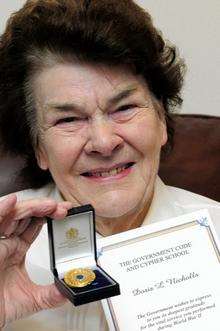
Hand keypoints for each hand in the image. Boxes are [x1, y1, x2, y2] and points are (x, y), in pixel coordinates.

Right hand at [0, 194, 71, 327]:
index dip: (50, 216)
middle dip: (46, 209)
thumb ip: (51, 294)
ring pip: (13, 214)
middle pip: (27, 216)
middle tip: (63, 208)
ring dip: (32, 207)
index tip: (66, 213)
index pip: (35, 225)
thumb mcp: (31, 298)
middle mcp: (7, 242)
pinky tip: (13, 201)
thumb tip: (70, 289)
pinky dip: (2, 209)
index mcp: (16, 249)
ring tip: (50, 205)